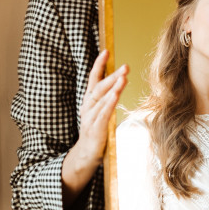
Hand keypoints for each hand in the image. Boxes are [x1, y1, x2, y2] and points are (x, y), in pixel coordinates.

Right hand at [61, 50, 127, 205]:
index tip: (106, 51)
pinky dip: (108, 104)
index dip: (99, 66)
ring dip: (112, 87)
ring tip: (123, 77)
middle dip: (111, 75)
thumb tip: (120, 82)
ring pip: (100, 100)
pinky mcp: (95, 131)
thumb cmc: (95, 134)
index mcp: (89, 103)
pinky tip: (115, 96)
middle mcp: (87, 108)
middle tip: (124, 66)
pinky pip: (102, 115)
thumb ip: (108, 100)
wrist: (84, 158)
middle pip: (98, 88)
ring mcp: (90, 120)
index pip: (93, 80)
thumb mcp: (101, 114)